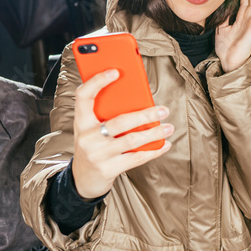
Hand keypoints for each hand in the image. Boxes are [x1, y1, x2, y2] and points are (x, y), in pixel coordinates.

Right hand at [71, 69, 173, 198]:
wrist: (83, 179)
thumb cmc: (93, 145)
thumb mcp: (92, 128)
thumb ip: (106, 114)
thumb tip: (138, 99)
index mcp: (81, 121)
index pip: (83, 96)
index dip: (97, 81)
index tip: (116, 71)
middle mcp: (87, 137)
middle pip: (119, 121)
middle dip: (145, 115)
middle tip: (163, 109)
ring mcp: (97, 154)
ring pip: (131, 140)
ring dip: (154, 133)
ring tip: (169, 127)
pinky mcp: (108, 169)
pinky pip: (136, 158)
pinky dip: (154, 151)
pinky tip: (165, 144)